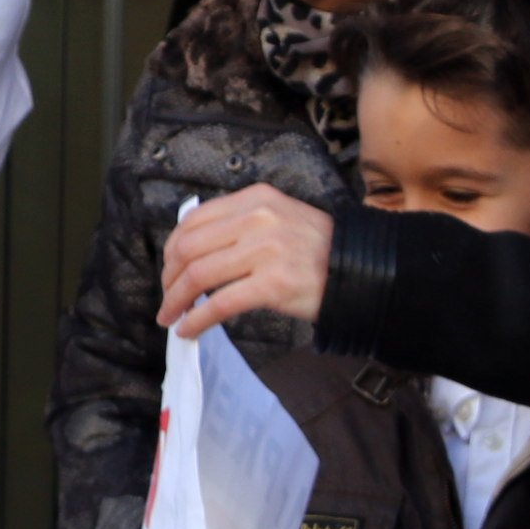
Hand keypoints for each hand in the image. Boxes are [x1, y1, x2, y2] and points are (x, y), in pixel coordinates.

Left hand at [157, 186, 335, 337]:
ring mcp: (265, 250)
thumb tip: (191, 250)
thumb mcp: (279, 218)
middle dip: (169, 278)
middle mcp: (258, 219)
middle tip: (167, 299)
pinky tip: (188, 329)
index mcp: (255, 199)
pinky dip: (196, 319)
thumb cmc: (318, 250)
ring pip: (199, 276)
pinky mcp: (273, 284)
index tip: (169, 270)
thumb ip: (239, 225)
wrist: (362, 270)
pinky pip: (219, 304)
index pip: (194, 221)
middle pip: (189, 248)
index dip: (171, 249)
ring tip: (170, 316)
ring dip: (176, 301)